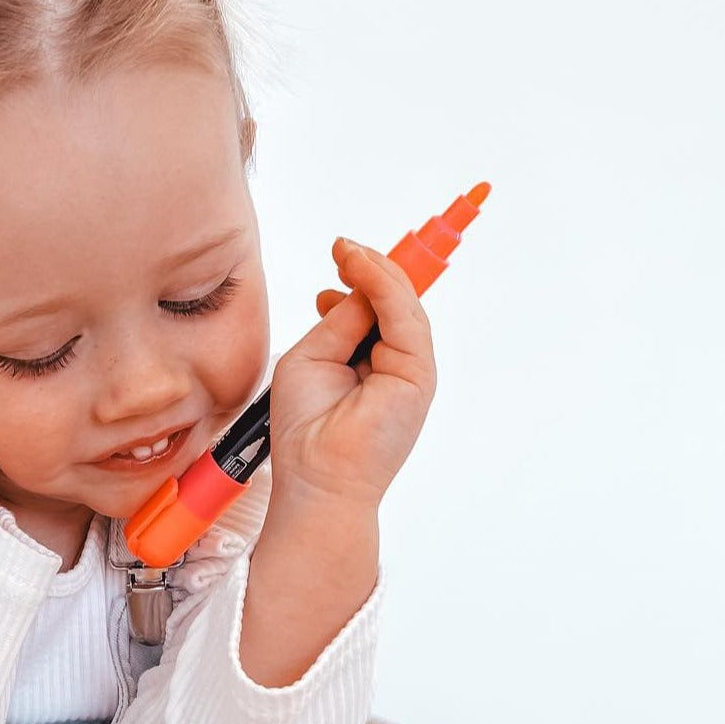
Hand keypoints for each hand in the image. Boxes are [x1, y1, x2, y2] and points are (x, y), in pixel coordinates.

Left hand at [265, 237, 435, 507]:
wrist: (316, 477)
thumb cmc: (306, 430)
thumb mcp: (311, 357)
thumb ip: (338, 321)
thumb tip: (354, 283)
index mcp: (370, 361)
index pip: (379, 309)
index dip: (367, 276)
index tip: (342, 251)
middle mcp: (395, 364)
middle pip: (396, 302)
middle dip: (374, 267)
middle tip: (342, 246)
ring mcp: (411, 370)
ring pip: (403, 305)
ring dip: (377, 271)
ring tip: (345, 251)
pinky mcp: (418, 376)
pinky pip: (405, 318)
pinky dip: (384, 287)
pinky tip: (360, 268)